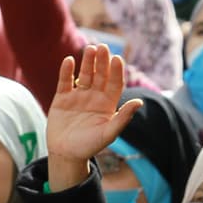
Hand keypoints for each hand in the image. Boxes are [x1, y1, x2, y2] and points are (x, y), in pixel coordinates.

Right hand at [46, 44, 141, 190]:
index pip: (115, 83)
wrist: (66, 155)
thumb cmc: (89, 146)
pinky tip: (69, 61)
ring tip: (90, 49)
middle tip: (103, 47)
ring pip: (84, 75)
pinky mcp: (62, 98)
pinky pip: (65, 81)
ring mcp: (78, 96)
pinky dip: (66, 71)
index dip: (116, 72)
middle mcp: (94, 97)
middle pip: (100, 75)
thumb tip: (140, 102)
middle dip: (102, 62)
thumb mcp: (108, 133)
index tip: (117, 59)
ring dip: (87, 62)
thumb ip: (123, 118)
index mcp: (108, 104)